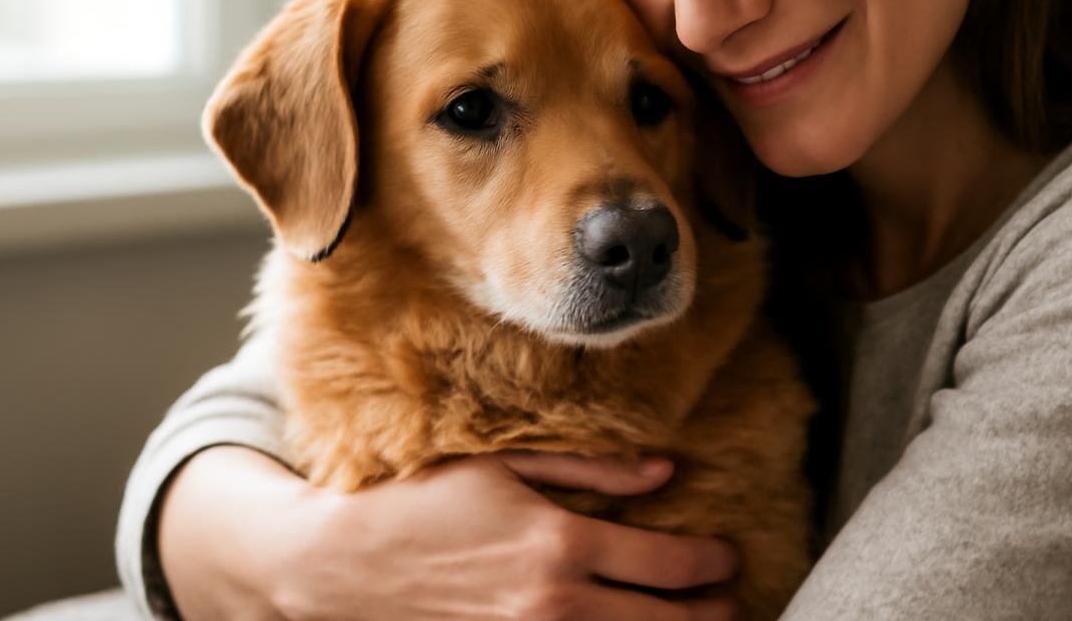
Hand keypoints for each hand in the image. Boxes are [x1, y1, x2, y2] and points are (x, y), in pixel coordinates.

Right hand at [160, 444, 741, 619]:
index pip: (668, 563)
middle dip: (710, 614)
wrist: (341, 565)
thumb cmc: (423, 501)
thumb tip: (665, 469)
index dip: (710, 564)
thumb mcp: (505, 466)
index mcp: (561, 543)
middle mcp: (554, 604)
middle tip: (731, 603)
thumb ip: (590, 470)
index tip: (726, 559)